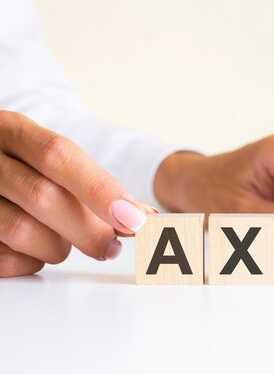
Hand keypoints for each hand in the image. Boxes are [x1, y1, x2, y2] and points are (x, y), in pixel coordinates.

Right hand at [0, 111, 150, 276]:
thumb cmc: (18, 166)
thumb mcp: (44, 157)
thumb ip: (90, 181)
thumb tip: (141, 215)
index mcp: (11, 131)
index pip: (57, 155)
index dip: (100, 190)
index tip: (135, 219)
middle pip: (43, 196)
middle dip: (88, 229)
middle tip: (111, 246)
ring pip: (22, 231)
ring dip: (57, 247)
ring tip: (65, 244)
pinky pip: (4, 258)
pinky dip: (30, 261)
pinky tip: (35, 250)